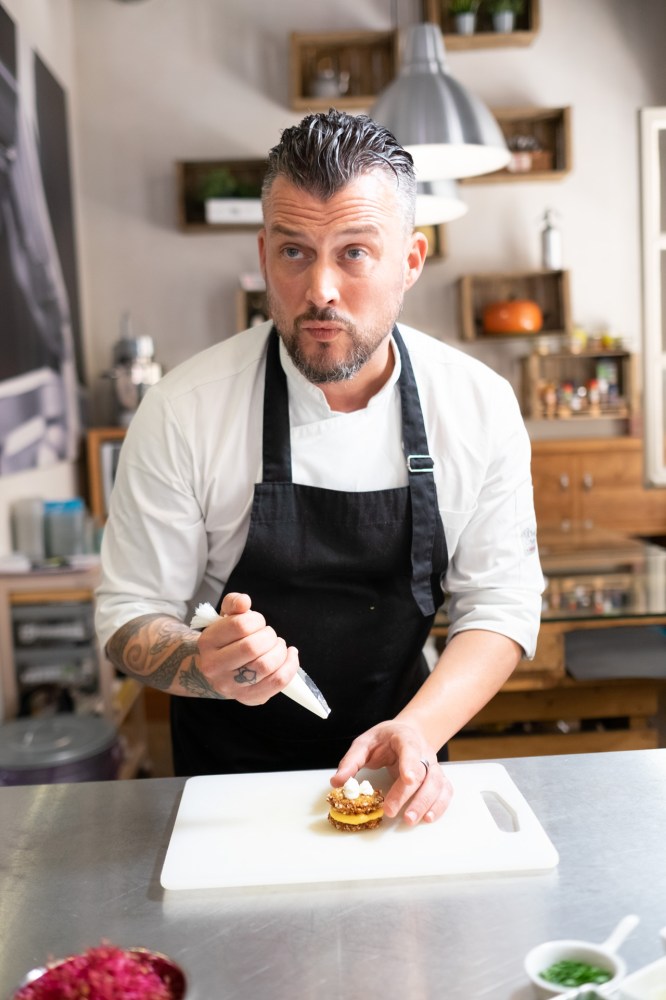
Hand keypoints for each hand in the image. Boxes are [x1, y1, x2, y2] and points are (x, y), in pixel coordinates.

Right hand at [196, 592, 298, 703]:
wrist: (219, 670)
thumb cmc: (227, 640)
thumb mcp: (226, 617)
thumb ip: (234, 603)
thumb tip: (244, 601)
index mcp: (207, 642)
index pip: (240, 625)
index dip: (257, 619)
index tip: (258, 622)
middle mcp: (214, 667)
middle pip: (252, 647)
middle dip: (270, 636)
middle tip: (270, 635)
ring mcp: (230, 686)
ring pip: (265, 666)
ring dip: (280, 651)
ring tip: (278, 646)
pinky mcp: (248, 698)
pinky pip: (277, 682)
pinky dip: (290, 666)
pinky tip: (291, 655)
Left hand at [330, 721, 452, 825]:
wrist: (408, 732)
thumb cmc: (384, 739)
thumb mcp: (364, 743)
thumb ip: (351, 761)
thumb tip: (337, 782)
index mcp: (405, 738)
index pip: (410, 749)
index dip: (410, 764)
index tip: (408, 780)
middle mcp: (423, 752)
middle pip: (423, 773)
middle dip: (409, 794)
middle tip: (392, 812)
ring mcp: (433, 765)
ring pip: (436, 784)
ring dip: (426, 803)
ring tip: (410, 820)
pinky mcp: (438, 778)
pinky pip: (445, 791)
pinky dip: (440, 805)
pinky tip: (428, 818)